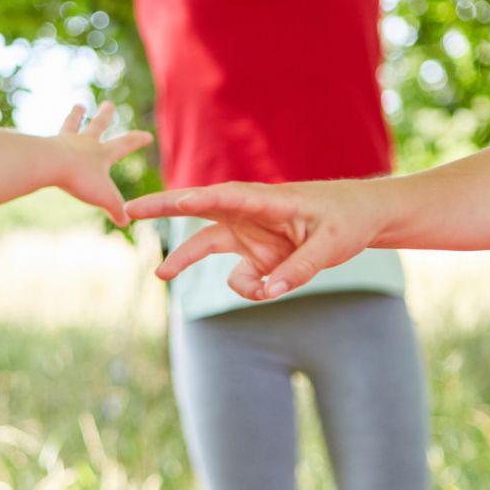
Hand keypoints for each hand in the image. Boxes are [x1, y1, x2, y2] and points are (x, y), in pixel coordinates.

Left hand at [53, 101, 152, 225]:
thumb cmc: (79, 178)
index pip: (125, 144)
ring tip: (78, 106)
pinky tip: (44, 140)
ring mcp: (64, 142)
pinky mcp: (45, 146)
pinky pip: (48, 140)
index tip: (147, 135)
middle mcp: (84, 143)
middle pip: (98, 126)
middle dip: (105, 116)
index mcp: (101, 153)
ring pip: (72, 125)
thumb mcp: (104, 197)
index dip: (137, 141)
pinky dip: (49, 139)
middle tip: (108, 104)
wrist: (49, 163)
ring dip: (76, 116)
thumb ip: (116, 209)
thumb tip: (125, 222)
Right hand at [126, 179, 379, 297]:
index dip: (202, 198)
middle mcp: (250, 213)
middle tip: (128, 210)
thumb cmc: (347, 222)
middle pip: (197, 208)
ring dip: (190, 261)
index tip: (179, 200)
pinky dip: (251, 288)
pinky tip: (274, 286)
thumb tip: (268, 292)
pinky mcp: (253, 251)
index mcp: (271, 200)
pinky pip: (239, 276)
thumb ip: (300, 269)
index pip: (230, 197)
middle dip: (163, 208)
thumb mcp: (332, 247)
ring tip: (172, 277)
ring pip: (206, 243)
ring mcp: (249, 232)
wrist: (361, 218)